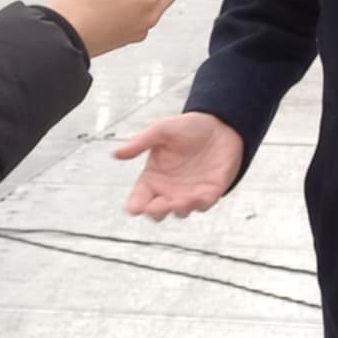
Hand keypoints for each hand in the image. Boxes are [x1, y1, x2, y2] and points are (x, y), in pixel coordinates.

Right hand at [115, 111, 245, 219]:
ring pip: (180, 212)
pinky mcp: (209, 193)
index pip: (138, 199)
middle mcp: (168, 190)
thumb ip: (140, 142)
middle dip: (156, 211)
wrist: (220, 125)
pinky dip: (199, 203)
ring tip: (179, 200)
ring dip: (178, 208)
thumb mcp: (162, 130)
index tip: (134, 207)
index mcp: (152, 178)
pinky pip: (202, 205)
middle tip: (156, 205)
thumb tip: (116, 153)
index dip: (135, 206)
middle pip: (157, 212)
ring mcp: (188, 194)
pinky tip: (197, 195)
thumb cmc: (188, 128)